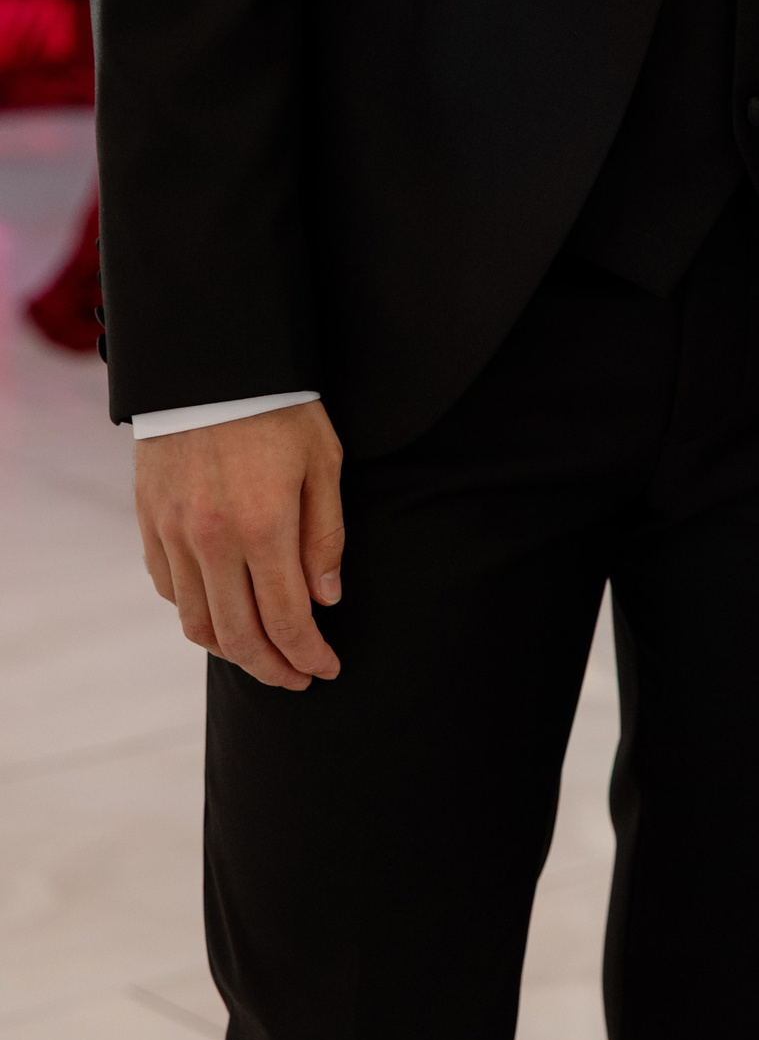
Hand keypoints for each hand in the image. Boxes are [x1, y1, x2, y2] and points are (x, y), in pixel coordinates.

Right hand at [134, 400, 344, 690]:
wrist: (212, 362)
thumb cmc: (280, 406)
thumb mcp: (324, 461)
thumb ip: (325, 535)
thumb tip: (326, 600)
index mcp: (263, 525)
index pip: (287, 619)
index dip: (309, 655)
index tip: (327, 668)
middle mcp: (213, 540)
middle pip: (239, 637)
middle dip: (274, 669)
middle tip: (298, 678)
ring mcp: (174, 534)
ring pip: (198, 624)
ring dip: (232, 652)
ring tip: (262, 656)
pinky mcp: (150, 523)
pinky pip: (171, 591)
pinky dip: (197, 614)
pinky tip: (223, 613)